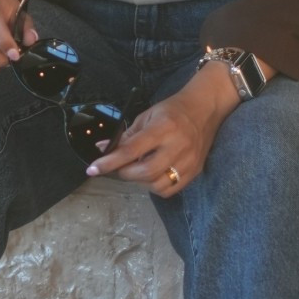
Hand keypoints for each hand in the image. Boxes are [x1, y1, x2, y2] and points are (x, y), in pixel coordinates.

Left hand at [83, 63, 240, 197]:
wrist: (206, 109)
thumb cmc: (173, 110)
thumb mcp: (147, 116)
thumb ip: (126, 135)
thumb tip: (103, 149)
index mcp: (162, 128)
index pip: (131, 151)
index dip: (109, 162)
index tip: (93, 169)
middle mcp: (176, 146)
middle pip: (144, 172)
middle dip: (124, 173)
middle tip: (118, 167)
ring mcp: (188, 161)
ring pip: (156, 185)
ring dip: (140, 181)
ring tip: (137, 169)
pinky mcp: (194, 171)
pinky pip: (169, 190)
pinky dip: (155, 186)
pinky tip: (152, 175)